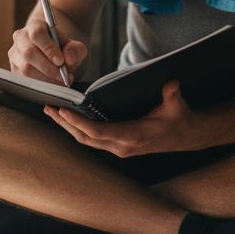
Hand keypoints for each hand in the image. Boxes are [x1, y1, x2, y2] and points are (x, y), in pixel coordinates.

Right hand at [8, 18, 86, 84]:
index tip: (61, 61)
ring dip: (45, 79)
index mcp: (35, 26)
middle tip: (63, 77)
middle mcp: (21, 38)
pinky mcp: (14, 68)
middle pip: (29, 52)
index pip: (37, 35)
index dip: (48, 48)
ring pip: (25, 68)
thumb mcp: (74, 46)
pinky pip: (24, 80)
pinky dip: (40, 85)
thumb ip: (76, 49)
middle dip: (48, 68)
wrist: (51, 52)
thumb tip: (69, 58)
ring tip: (60, 81)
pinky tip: (52, 85)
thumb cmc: (62, 48)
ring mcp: (15, 54)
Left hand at [44, 80, 206, 156]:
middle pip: (85, 138)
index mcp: (133, 137)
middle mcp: (122, 146)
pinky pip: (92, 140)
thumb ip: (171, 95)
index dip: (79, 123)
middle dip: (65, 124)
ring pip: (86, 140)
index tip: (63, 111)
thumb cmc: (178, 119)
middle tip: (49, 108)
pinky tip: (68, 119)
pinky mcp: (117, 146)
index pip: (98, 132)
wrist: (185, 135)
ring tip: (53, 112)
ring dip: (68, 127)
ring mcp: (119, 148)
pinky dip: (78, 129)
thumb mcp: (176, 105)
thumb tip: (171, 85)